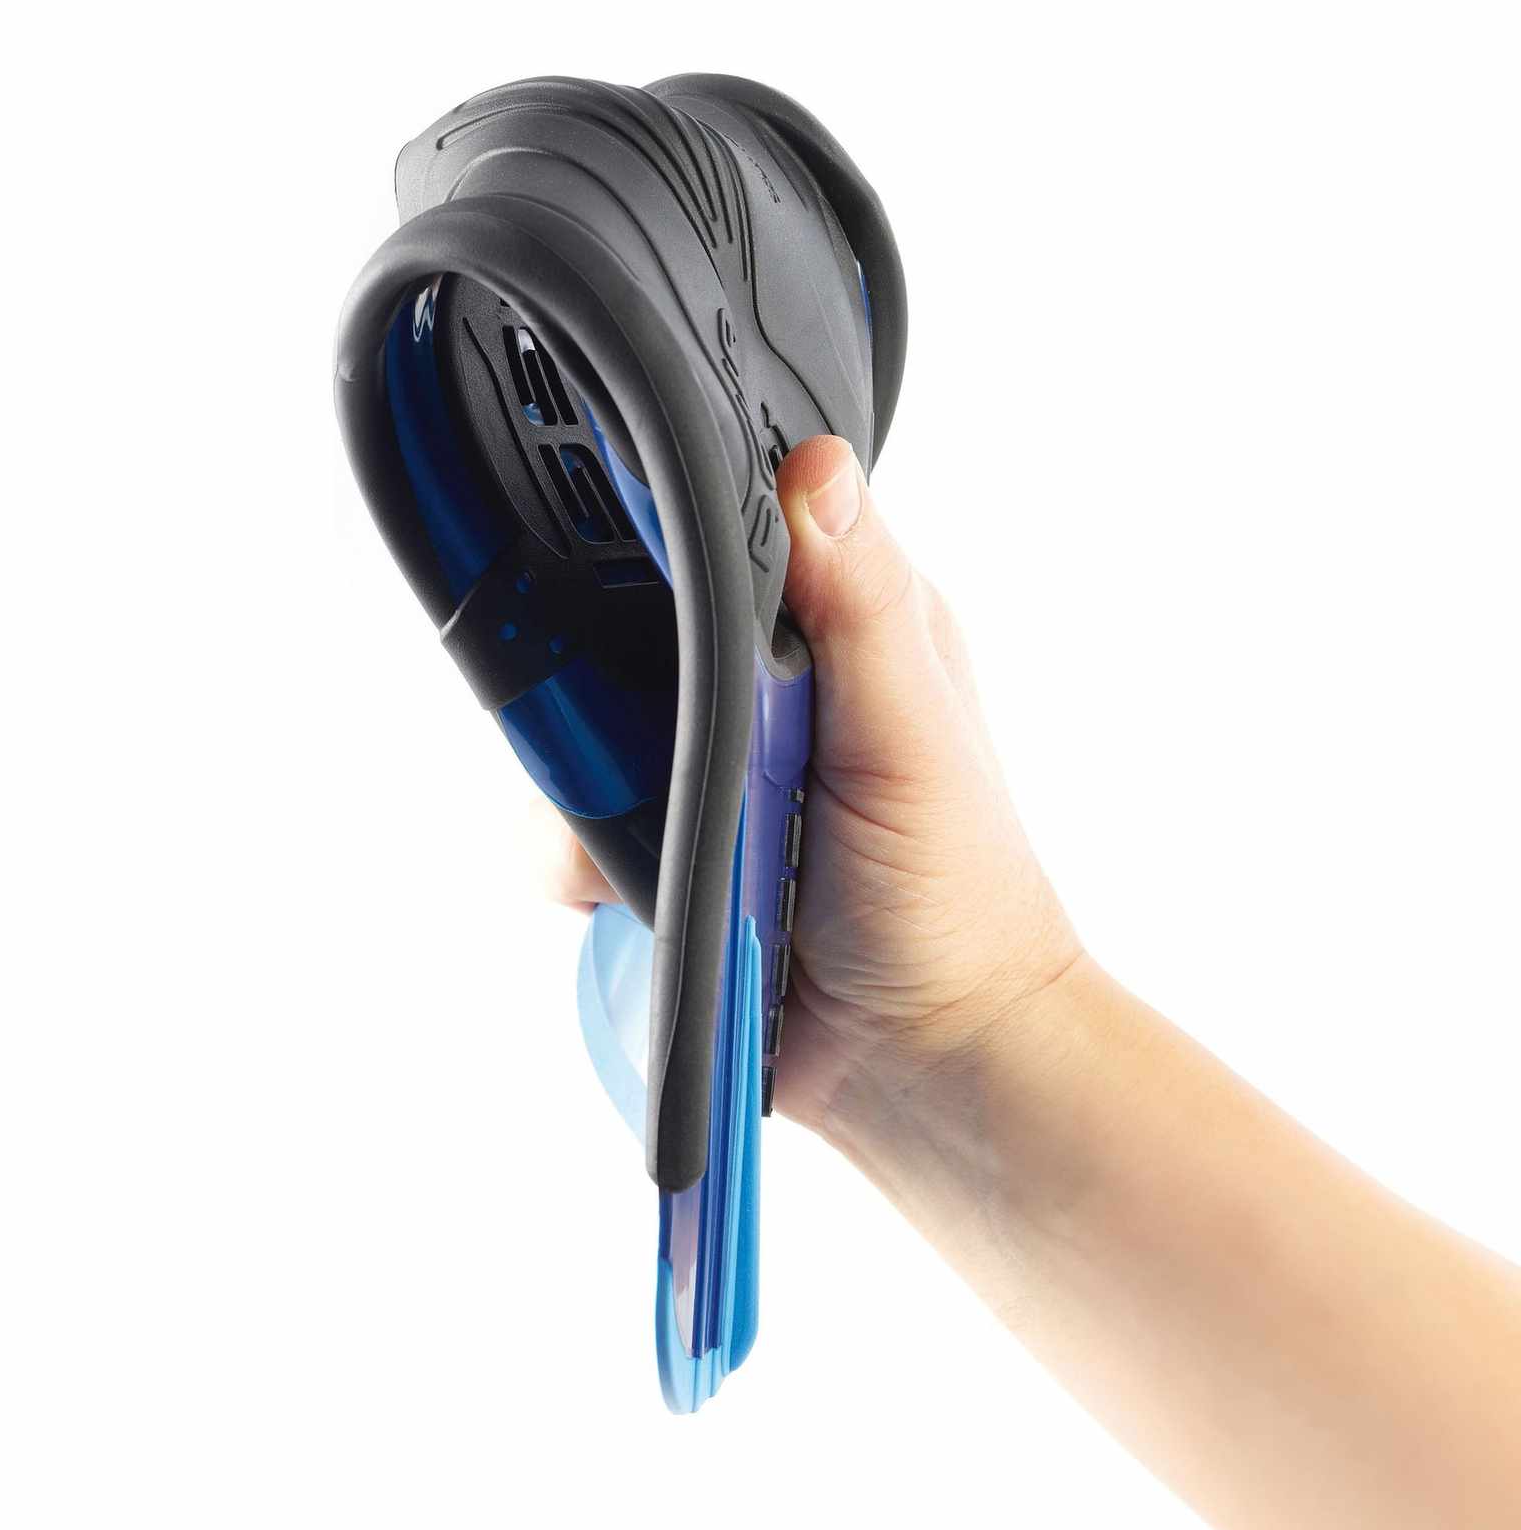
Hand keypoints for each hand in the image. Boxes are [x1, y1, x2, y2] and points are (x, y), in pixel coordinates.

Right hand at [534, 436, 1080, 1148]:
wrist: (927, 1061)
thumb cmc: (955, 895)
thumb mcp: (914, 733)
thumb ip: (861, 603)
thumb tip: (814, 468)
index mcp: (840, 628)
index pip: (724, 532)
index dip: (661, 532)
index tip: (603, 550)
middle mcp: (765, 689)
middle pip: (627, 629)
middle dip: (603, 684)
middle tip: (641, 748)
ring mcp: (709, 772)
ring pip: (586, 730)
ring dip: (593, 788)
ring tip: (654, 849)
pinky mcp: (669, 848)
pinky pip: (575, 827)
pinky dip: (578, 858)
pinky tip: (627, 892)